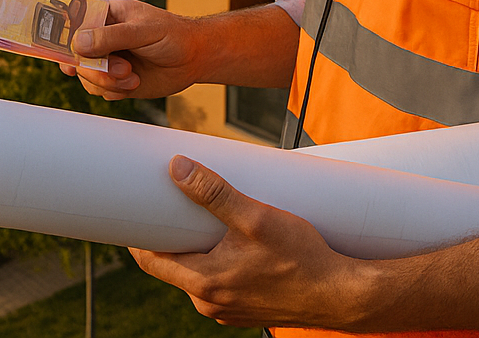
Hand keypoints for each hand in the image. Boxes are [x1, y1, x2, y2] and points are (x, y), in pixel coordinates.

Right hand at [59, 0, 204, 100]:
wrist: (193, 59)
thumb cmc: (172, 35)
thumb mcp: (143, 30)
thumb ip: (111, 36)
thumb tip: (77, 43)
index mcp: (104, 14)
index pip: (72, 22)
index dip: (61, 37)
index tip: (63, 51)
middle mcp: (100, 36)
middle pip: (75, 55)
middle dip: (95, 68)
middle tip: (122, 69)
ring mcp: (106, 58)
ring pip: (85, 76)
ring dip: (106, 82)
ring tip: (132, 77)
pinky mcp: (114, 79)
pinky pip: (98, 90)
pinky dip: (114, 91)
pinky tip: (133, 83)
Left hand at [130, 156, 360, 328]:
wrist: (343, 295)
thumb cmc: (303, 258)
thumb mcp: (257, 218)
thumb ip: (215, 192)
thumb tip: (177, 168)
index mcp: (205, 283)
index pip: (150, 260)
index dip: (137, 235)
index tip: (134, 207)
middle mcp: (210, 303)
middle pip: (172, 265)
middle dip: (170, 235)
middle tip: (171, 203)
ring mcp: (227, 310)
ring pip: (197, 274)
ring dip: (196, 248)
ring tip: (204, 218)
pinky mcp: (245, 309)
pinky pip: (218, 283)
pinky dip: (217, 262)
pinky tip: (231, 243)